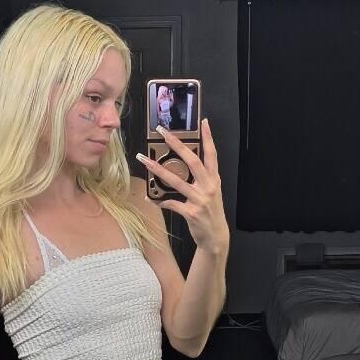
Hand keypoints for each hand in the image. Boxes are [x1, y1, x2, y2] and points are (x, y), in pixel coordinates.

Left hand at [137, 118, 229, 251]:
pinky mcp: (191, 212)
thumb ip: (199, 179)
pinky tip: (150, 197)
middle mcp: (208, 187)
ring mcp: (200, 200)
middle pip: (192, 161)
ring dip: (157, 170)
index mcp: (213, 179)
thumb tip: (180, 166)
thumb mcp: (210, 192)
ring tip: (143, 159)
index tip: (204, 122)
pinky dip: (159, 200)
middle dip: (177, 145)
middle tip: (163, 132)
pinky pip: (171, 203)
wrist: (216, 236)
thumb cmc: (211, 212)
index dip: (208, 138)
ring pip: (176, 180)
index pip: (212, 154)